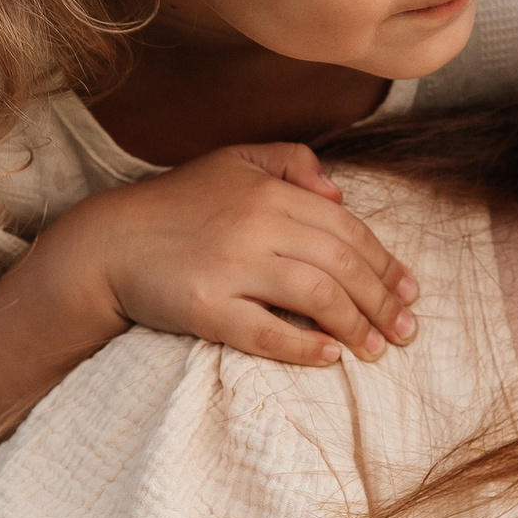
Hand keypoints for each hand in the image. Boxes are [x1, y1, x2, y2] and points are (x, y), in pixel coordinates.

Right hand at [51, 144, 420, 368]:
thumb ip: (289, 161)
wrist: (107, 244)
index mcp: (268, 190)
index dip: (385, 262)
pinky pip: (267, 331)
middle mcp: (256, 225)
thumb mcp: (231, 162)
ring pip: (316, 296)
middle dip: (383, 300)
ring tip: (379, 349)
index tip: (410, 292)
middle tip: (407, 330)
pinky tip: (331, 357)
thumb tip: (339, 191)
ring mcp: (231, 268)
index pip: (346, 228)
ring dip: (357, 326)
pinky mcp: (206, 309)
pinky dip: (305, 346)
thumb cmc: (175, 205)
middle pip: (341, 264)